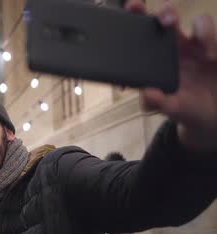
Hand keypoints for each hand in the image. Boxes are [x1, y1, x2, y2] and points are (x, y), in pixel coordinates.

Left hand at [125, 0, 216, 151]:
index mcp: (156, 56)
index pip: (142, 30)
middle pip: (168, 16)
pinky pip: (215, 34)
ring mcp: (199, 44)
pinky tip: (213, 57)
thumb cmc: (187, 107)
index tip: (133, 7)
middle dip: (166, 11)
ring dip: (203, 30)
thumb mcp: (171, 108)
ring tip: (208, 54)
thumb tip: (146, 94)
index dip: (137, 16)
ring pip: (200, 21)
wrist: (215, 113)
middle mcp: (176, 44)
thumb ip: (156, 102)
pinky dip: (213, 40)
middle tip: (167, 21)